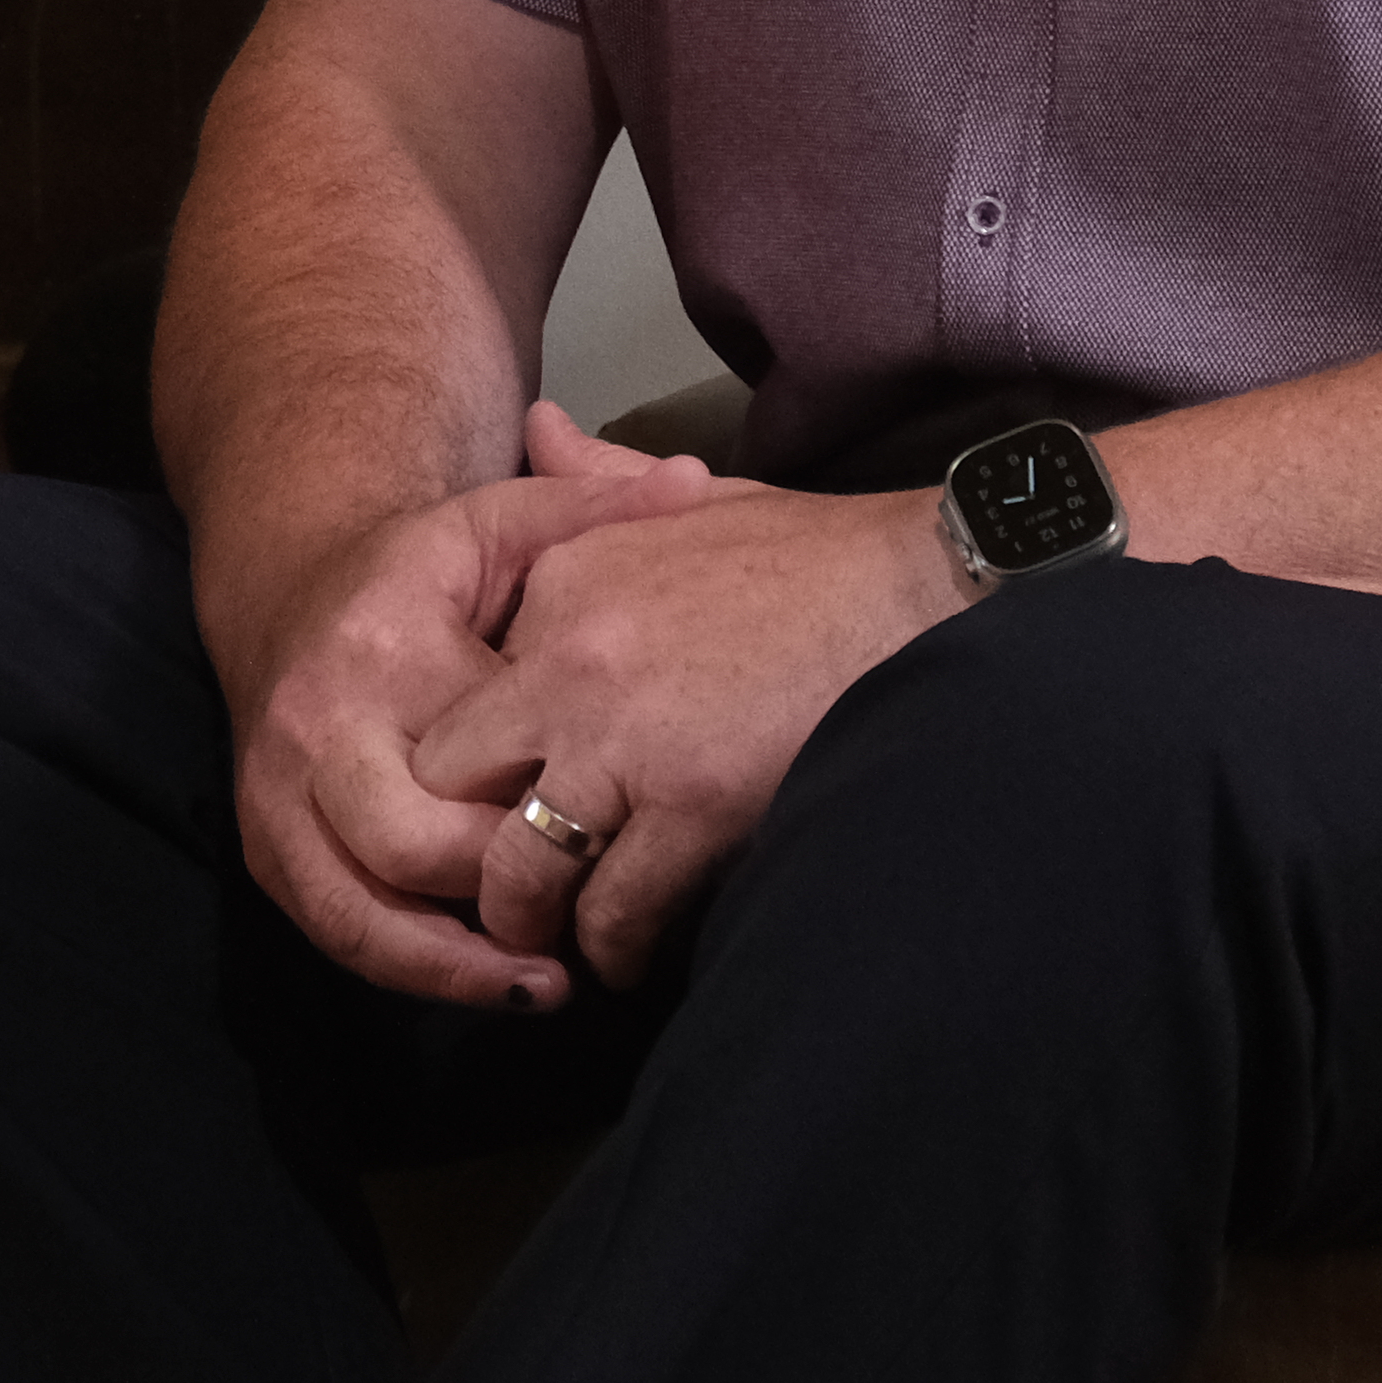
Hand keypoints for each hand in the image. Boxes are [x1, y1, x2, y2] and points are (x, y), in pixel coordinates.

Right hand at [225, 399, 726, 1012]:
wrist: (287, 590)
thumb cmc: (414, 571)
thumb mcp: (495, 523)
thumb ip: (591, 508)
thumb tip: (695, 486)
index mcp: (382, 651)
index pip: (470, 760)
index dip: (546, 812)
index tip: (627, 842)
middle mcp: (315, 730)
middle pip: (410, 849)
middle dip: (502, 895)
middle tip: (589, 921)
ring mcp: (277, 795)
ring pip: (359, 911)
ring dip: (455, 966)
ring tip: (550, 988)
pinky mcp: (265, 843)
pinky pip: (333, 929)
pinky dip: (411, 970)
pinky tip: (492, 987)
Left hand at [406, 479, 961, 985]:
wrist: (926, 590)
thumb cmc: (815, 556)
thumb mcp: (690, 499)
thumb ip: (597, 479)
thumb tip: (537, 425)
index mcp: (560, 583)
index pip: (462, 690)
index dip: (477, 756)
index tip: (500, 793)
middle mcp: (567, 661)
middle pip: (455, 777)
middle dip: (467, 839)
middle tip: (500, 884)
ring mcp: (624, 739)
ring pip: (522, 864)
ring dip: (533, 915)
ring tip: (558, 940)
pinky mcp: (693, 805)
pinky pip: (616, 908)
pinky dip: (616, 946)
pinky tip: (632, 957)